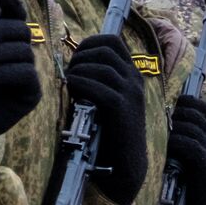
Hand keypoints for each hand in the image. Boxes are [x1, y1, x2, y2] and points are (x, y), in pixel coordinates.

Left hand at [64, 35, 147, 204]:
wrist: (126, 162)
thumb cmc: (110, 131)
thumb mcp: (108, 99)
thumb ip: (98, 81)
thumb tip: (73, 66)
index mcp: (132, 74)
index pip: (113, 41)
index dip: (90, 42)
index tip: (76, 56)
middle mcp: (135, 79)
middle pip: (106, 50)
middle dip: (82, 56)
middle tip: (70, 72)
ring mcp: (131, 93)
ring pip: (102, 67)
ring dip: (79, 70)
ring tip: (70, 83)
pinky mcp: (122, 108)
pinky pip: (99, 87)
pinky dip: (82, 84)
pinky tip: (73, 90)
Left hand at [167, 95, 205, 204]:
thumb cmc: (194, 186)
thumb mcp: (193, 159)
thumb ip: (187, 141)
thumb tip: (165, 123)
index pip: (205, 108)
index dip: (187, 102)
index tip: (169, 106)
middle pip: (197, 114)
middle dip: (176, 113)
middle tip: (159, 119)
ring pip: (192, 128)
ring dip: (173, 128)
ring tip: (159, 132)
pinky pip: (191, 146)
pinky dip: (176, 142)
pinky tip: (166, 146)